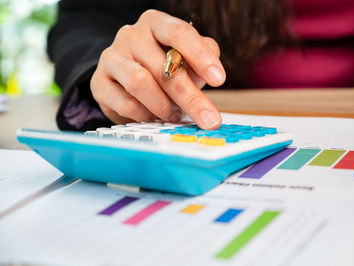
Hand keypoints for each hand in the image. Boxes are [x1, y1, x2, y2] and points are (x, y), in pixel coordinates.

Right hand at [90, 9, 225, 128]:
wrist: (123, 78)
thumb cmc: (160, 65)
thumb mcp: (185, 57)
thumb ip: (203, 57)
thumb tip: (211, 74)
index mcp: (155, 23)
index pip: (179, 32)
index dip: (201, 56)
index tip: (219, 79)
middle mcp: (131, 35)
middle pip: (165, 66)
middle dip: (191, 97)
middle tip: (209, 119)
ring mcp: (112, 58)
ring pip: (141, 84)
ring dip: (164, 107)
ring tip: (174, 115)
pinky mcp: (99, 83)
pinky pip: (126, 104)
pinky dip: (145, 115)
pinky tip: (152, 116)